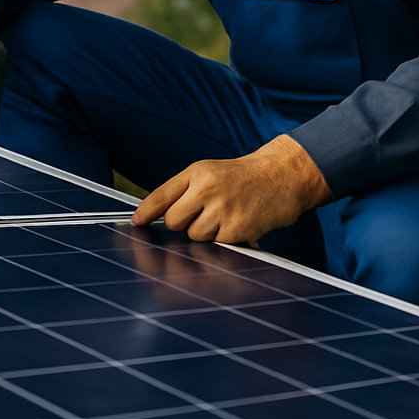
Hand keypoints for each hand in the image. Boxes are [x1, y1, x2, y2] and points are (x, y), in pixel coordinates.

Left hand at [131, 135, 330, 244]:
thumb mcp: (210, 172)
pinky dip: (224, 240)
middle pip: (174, 222)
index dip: (146, 211)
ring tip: (224, 217)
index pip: (162, 194)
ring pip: (194, 237)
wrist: (281, 177)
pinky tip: (237, 224)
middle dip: (182, 225)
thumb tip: (158, 217)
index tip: (136, 222)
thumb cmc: (241, 178)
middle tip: (201, 215)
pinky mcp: (237, 229)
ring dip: (205, 234)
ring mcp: (222, 209)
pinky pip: (216, 246)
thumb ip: (184, 191)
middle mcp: (207, 189)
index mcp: (197, 172)